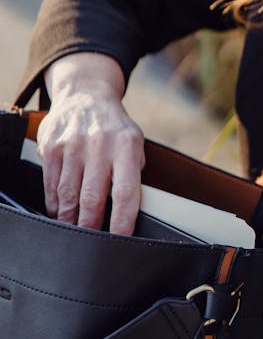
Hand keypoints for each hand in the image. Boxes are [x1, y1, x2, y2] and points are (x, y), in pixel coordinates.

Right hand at [37, 53, 144, 235]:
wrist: (85, 94)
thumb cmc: (114, 127)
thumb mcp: (135, 142)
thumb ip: (134, 172)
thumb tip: (131, 210)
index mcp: (127, 146)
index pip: (126, 192)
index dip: (122, 221)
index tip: (121, 240)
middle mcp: (99, 145)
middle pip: (92, 198)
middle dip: (91, 227)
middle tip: (92, 244)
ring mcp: (72, 145)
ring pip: (68, 195)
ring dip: (70, 219)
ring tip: (74, 231)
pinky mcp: (51, 147)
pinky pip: (51, 185)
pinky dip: (55, 204)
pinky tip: (60, 211)